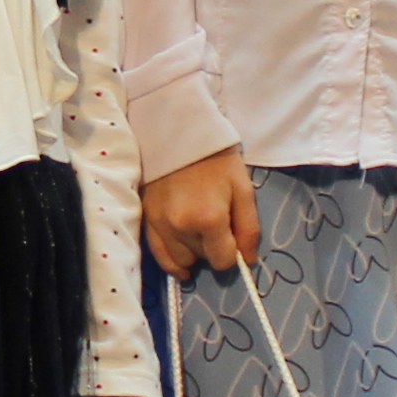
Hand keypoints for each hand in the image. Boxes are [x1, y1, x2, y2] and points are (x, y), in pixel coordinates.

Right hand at [143, 148, 260, 276]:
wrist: (179, 134)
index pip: (223, 260)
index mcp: (209, 219)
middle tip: (215, 225)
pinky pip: (159, 255)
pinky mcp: (147, 220)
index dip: (232, 253)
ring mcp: (160, 225)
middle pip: (202, 259)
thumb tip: (248, 260)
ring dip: (192, 251)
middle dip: (212, 248)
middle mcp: (181, 227)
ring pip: (181, 260)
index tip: (233, 237)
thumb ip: (248, 228)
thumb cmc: (217, 160)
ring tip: (197, 231)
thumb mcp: (243, 189)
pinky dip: (172, 261)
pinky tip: (182, 262)